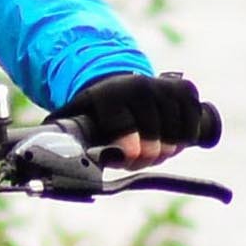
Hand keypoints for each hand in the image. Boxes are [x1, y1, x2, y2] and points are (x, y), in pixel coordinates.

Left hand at [63, 68, 221, 166]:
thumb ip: (67, 141)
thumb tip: (51, 160)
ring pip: (176, 129)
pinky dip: (186, 137)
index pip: (122, 122)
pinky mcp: (184, 89)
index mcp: (108, 95)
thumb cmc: (97, 115)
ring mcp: (163, 86)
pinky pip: (194, 121)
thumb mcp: (77, 123)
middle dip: (149, 154)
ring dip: (168, 148)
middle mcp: (138, 85)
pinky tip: (174, 142)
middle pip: (154, 131)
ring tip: (155, 152)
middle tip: (141, 160)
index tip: (132, 157)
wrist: (119, 85)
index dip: (129, 145)